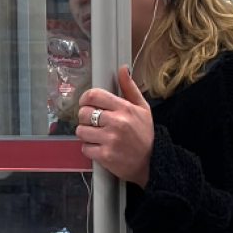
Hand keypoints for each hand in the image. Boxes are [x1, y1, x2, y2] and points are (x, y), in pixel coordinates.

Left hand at [76, 65, 153, 186]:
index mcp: (124, 108)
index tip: (86, 104)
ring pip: (81, 131)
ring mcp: (110, 140)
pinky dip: (89, 149)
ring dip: (86, 134)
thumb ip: (130, 88)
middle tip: (93, 123)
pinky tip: (99, 148)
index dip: (85, 99)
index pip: (94, 95)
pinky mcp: (105, 156)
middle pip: (83, 113)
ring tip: (97, 136)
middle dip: (85, 118)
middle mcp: (116, 122)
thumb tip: (123, 69)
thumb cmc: (145, 136)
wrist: (151, 163)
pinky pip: (85, 148)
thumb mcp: (143, 109)